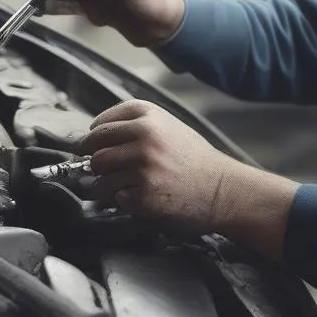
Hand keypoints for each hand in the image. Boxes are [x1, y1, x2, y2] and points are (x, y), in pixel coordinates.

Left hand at [77, 100, 238, 232]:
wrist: (223, 189)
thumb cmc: (195, 160)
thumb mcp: (167, 126)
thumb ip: (133, 127)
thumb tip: (94, 138)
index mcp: (147, 115)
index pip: (100, 123)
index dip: (94, 138)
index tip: (93, 146)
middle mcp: (143, 136)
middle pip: (93, 148)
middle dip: (95, 161)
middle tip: (104, 169)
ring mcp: (143, 165)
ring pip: (99, 176)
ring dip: (105, 185)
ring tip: (125, 185)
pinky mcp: (143, 194)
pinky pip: (114, 197)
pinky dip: (122, 201)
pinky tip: (139, 197)